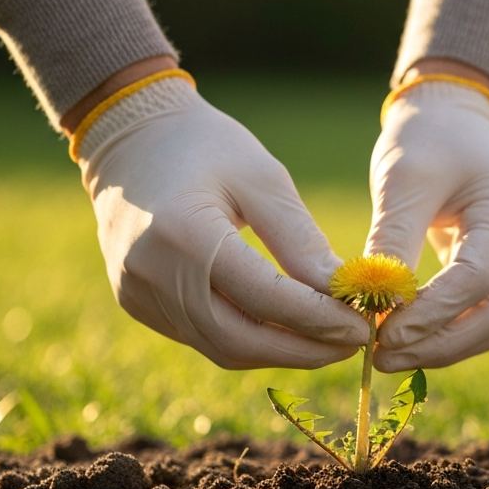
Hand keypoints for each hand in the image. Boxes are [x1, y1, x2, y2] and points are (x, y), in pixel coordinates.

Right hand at [79, 76, 368, 368]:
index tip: (361, 327)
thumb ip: (300, 240)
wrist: (128, 137)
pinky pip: (202, 336)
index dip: (317, 319)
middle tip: (350, 345)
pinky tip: (283, 329)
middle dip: (302, 350)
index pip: (263, 297)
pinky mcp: (138, 304)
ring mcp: (138, 294)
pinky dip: (249, 339)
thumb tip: (343, 295)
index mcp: (183, 233)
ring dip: (279, 351)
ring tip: (326, 341)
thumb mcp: (262, 178)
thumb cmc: (204, 146)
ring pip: (222, 348)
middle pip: (239, 340)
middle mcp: (153, 274)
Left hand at [366, 77, 488, 371]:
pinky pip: (479, 317)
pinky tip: (403, 341)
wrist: (455, 121)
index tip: (381, 333)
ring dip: (436, 348)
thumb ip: (393, 239)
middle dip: (433, 345)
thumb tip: (372, 303)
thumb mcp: (405, 179)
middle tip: (379, 357)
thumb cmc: (429, 139)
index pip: (475, 280)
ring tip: (384, 355)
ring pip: (487, 327)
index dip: (429, 315)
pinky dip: (442, 334)